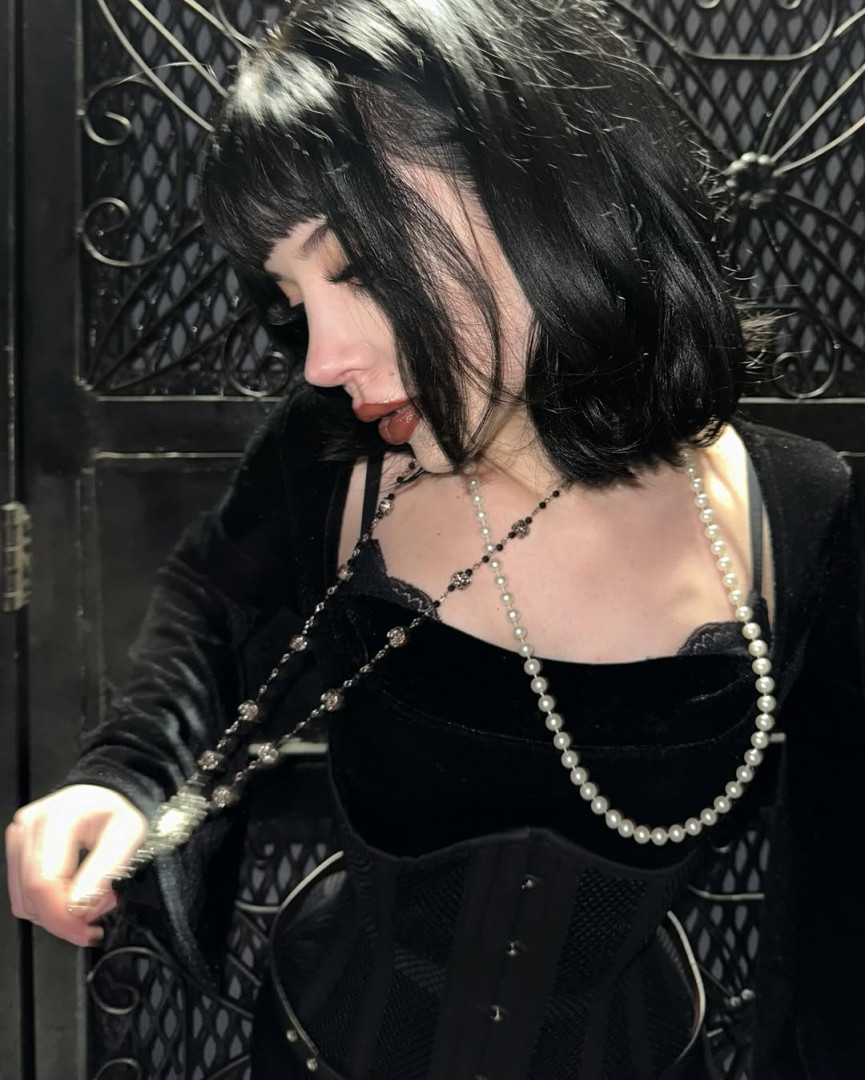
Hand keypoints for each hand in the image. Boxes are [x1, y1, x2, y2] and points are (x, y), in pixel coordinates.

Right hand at [5, 785, 148, 946]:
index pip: (43, 882)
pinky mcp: (19, 850)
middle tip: (96, 917)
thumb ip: (104, 871)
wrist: (108, 793)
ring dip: (57, 914)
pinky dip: (49, 905)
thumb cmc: (119, 809)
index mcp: (57, 818)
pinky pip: (25, 893)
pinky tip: (74, 896)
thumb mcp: (128, 835)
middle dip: (64, 919)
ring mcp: (20, 838)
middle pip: (30, 895)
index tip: (86, 930)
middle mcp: (30, 827)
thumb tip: (79, 906)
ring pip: (24, 901)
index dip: (62, 916)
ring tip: (90, 900)